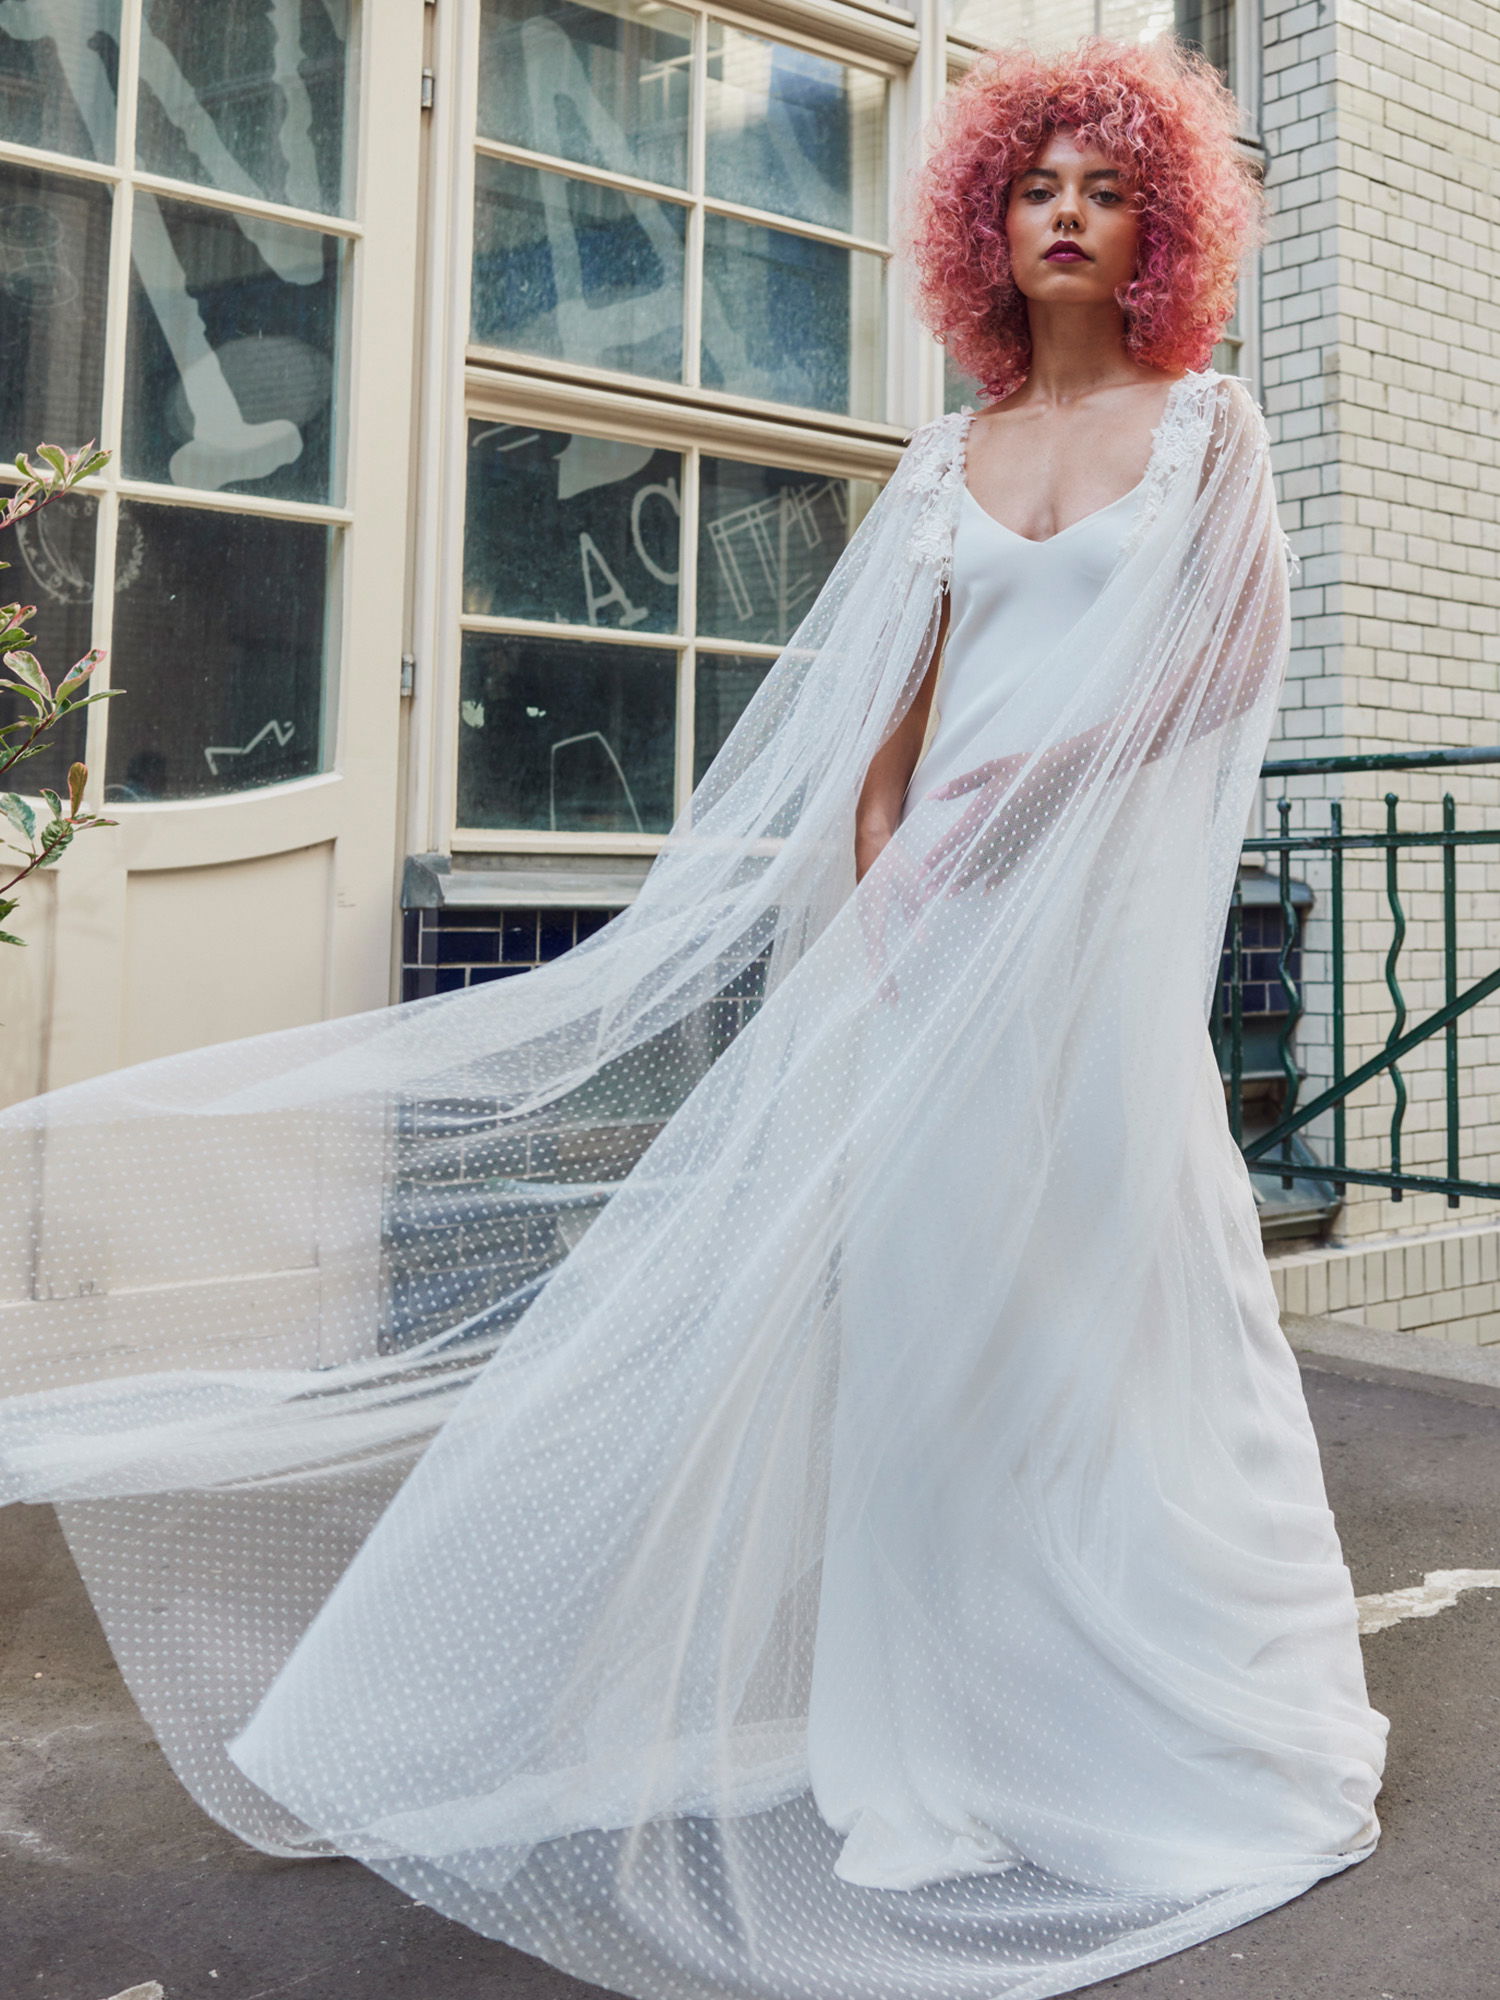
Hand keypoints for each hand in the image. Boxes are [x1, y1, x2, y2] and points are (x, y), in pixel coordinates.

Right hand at [855, 830, 933, 1004]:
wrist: (870, 842)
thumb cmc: (891, 860)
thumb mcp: (910, 881)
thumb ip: (915, 910)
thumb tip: (922, 939)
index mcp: (874, 906)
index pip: (875, 940)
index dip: (877, 962)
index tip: (878, 982)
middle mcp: (865, 914)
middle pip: (873, 952)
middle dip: (880, 977)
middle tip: (889, 1001)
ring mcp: (863, 916)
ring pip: (872, 949)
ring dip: (879, 972)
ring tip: (887, 995)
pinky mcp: (866, 915)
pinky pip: (872, 942)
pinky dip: (877, 960)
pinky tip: (884, 974)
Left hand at [918, 752, 1030, 892]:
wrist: (1065, 771)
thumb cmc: (1025, 765)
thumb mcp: (990, 769)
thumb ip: (960, 785)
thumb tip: (931, 796)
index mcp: (984, 809)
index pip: (954, 838)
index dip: (937, 856)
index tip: (921, 870)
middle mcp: (996, 827)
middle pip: (966, 856)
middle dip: (945, 875)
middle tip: (927, 893)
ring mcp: (1013, 836)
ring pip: (985, 863)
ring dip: (966, 880)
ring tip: (949, 895)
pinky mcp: (1028, 839)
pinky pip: (1010, 863)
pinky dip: (997, 876)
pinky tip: (986, 889)